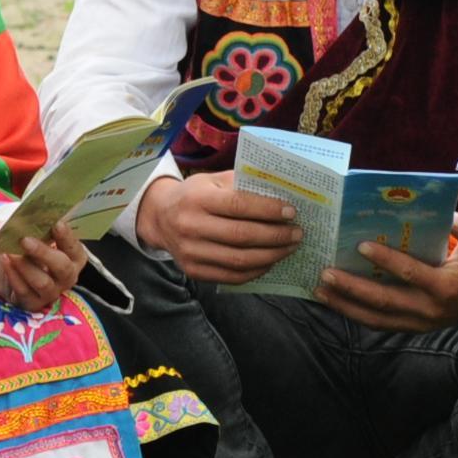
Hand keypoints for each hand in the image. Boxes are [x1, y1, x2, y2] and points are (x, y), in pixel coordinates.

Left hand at [0, 219, 88, 313]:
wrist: (9, 270)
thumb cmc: (29, 248)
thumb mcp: (37, 236)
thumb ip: (41, 228)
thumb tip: (37, 213)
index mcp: (73, 258)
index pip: (76, 249)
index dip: (67, 237)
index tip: (56, 223)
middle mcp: (66, 278)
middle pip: (62, 268)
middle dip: (44, 253)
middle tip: (25, 239)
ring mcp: (50, 293)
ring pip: (43, 282)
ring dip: (25, 265)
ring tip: (9, 251)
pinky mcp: (32, 304)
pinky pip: (23, 291)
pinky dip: (13, 275)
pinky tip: (4, 260)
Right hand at [138, 173, 302, 285]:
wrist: (160, 218)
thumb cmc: (195, 195)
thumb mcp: (213, 181)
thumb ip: (242, 185)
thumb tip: (282, 193)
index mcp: (197, 199)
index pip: (239, 205)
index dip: (268, 210)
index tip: (291, 212)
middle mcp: (191, 227)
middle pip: (242, 236)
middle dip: (276, 236)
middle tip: (297, 233)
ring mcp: (191, 253)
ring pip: (239, 260)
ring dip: (271, 256)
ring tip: (289, 248)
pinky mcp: (194, 271)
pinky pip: (232, 276)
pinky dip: (256, 271)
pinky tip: (270, 261)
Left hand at [319, 214, 457, 332]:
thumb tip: (448, 214)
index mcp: (445, 287)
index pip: (410, 274)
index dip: (385, 260)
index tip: (361, 244)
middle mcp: (430, 311)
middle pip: (384, 301)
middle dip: (352, 288)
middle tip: (326, 272)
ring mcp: (420, 323)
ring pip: (376, 319)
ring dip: (346, 306)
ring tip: (320, 290)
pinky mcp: (413, 328)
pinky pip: (379, 324)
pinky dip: (355, 314)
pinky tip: (335, 302)